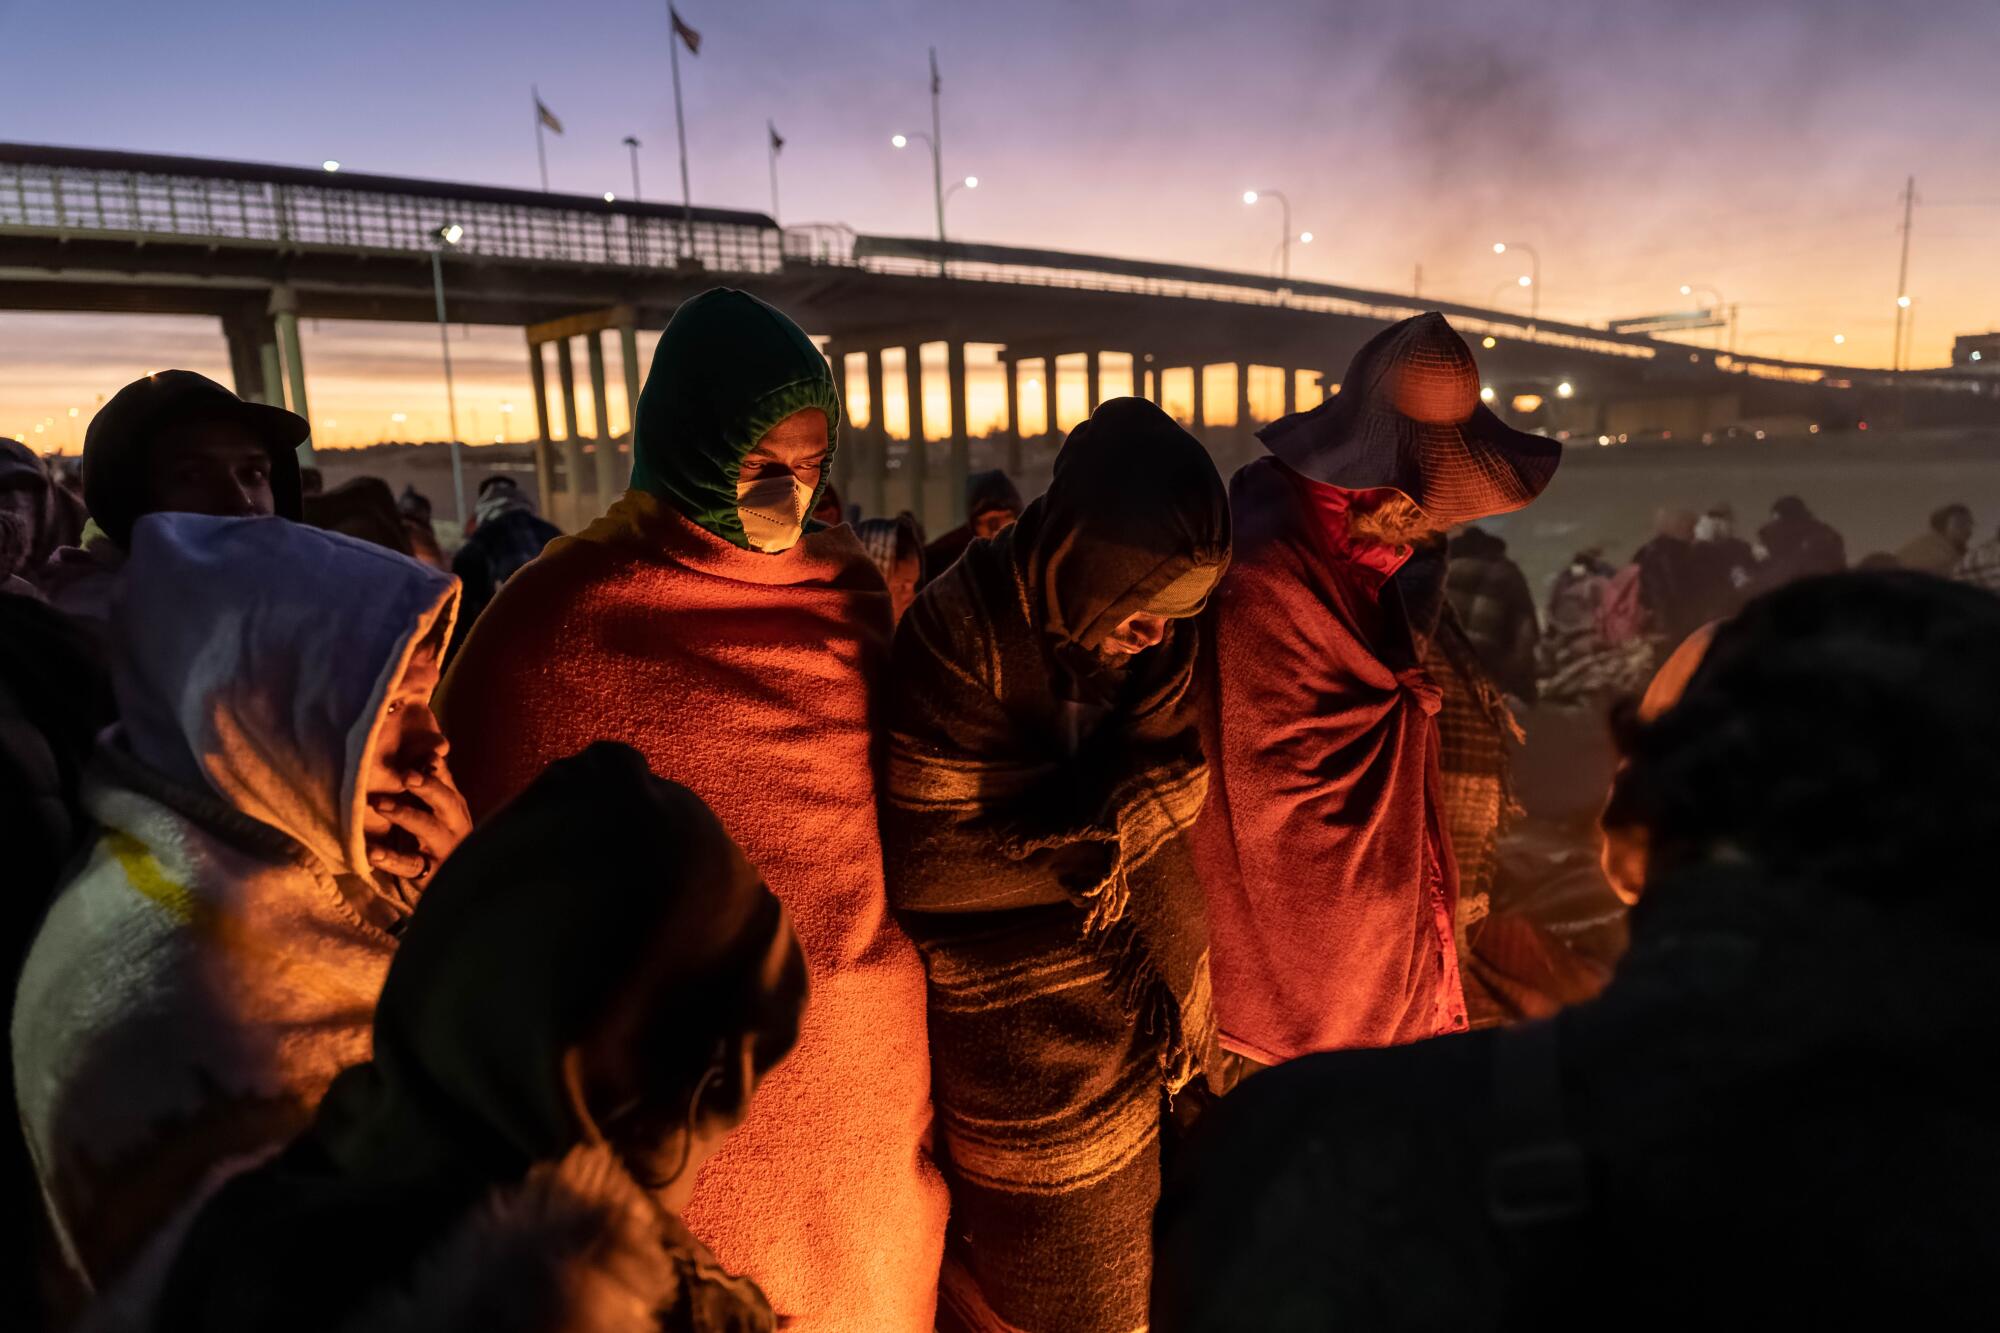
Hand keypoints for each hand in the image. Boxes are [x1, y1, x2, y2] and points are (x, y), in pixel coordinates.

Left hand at [362, 765, 471, 886]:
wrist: (452, 882)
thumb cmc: (438, 837)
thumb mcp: (439, 810)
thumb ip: (435, 783)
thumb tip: (432, 750)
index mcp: (454, 806)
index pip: (447, 782)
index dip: (437, 770)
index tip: (426, 758)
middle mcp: (454, 825)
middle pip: (445, 801)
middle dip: (428, 787)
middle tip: (407, 776)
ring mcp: (443, 848)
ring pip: (427, 828)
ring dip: (404, 814)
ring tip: (380, 803)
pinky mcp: (428, 873)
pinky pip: (409, 865)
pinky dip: (390, 858)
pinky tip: (372, 852)